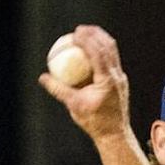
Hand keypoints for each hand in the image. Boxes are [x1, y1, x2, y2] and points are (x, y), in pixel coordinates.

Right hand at [38, 25, 131, 143]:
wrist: (115, 135)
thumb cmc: (95, 122)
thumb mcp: (74, 106)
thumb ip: (59, 90)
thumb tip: (43, 78)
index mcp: (107, 81)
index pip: (98, 53)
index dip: (86, 39)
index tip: (74, 33)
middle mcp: (117, 76)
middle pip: (108, 46)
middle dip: (94, 33)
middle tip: (79, 29)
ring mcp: (121, 78)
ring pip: (112, 51)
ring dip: (100, 39)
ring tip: (86, 34)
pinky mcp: (121, 81)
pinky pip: (112, 60)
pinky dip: (102, 51)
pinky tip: (91, 50)